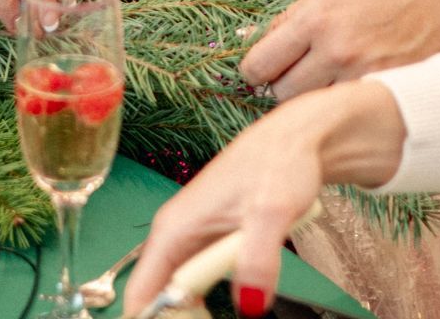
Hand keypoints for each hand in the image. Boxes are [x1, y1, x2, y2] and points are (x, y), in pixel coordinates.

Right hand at [123, 82, 405, 317]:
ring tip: (225, 312)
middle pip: (159, 295)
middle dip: (177, 315)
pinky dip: (212, 296)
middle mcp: (177, 234)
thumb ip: (257, 260)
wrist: (298, 139)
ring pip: (180, 288)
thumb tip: (249, 305)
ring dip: (196, 309)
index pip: (140, 291)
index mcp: (175, 228)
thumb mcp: (271, 213)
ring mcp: (195, 236)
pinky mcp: (213, 239)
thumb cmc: (279, 162)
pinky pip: (201, 278)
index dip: (150, 318)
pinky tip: (240, 299)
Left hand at [239, 0, 439, 99]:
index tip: (264, 69)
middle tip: (299, 73)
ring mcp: (364, 73)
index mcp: (316, 18)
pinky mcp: (390, 89)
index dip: (256, 70)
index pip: (259, 66)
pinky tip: (356, 87)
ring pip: (315, 108)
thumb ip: (291, 20)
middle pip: (282, 95)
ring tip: (332, 79)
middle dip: (284, 86)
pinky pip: (351, 109)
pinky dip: (348, 104)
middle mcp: (336, 49)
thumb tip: (248, 41)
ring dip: (316, 98)